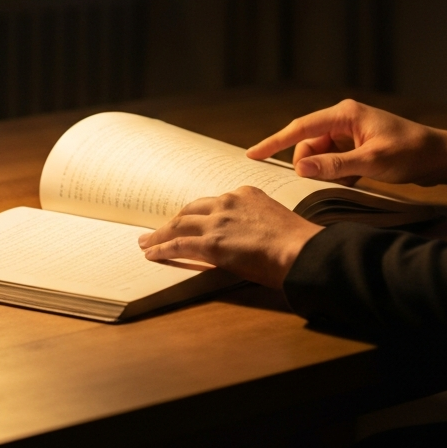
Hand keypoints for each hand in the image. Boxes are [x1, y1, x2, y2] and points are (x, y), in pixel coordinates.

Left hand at [138, 186, 323, 288]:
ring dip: (161, 233)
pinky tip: (152, 253)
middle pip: (192, 209)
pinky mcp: (210, 243)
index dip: (200, 214)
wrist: (299, 250)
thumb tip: (249, 240)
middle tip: (162, 228)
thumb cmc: (296, 242)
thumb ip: (256, 224)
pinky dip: (161, 249)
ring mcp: (218, 221)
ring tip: (147, 241)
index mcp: (246, 194)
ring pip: (180, 224)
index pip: (214, 203)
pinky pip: (177, 245)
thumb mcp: (275, 221)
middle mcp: (229, 202)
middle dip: (175, 219)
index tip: (192, 220)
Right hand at [247, 99, 446, 195]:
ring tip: (343, 181)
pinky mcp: (359, 144)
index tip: (252, 154)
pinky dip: (336, 171)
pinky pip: (336, 158)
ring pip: (322, 152)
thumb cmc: (411, 154)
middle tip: (314, 184)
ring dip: (324, 169)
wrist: (442, 156)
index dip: (274, 142)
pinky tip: (348, 181)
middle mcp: (345, 118)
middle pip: (309, 141)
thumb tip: (300, 167)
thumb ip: (334, 165)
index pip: (300, 127)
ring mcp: (352, 131)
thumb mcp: (371, 162)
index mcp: (345, 114)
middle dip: (307, 163)